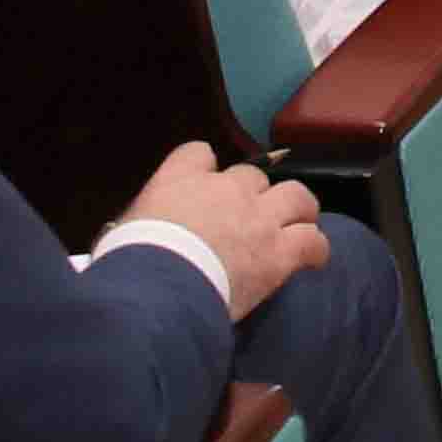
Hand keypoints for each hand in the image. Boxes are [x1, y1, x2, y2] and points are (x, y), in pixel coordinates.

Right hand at [119, 143, 332, 315]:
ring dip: (298, 210)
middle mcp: (226, 189)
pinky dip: (315, 248)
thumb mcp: (125, 227)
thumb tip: (146, 236)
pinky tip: (313, 257)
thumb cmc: (132, 260)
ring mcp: (258, 218)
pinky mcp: (279, 253)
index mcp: (182, 178)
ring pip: (296, 197)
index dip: (204, 169)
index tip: (204, 186)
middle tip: (248, 219)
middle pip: (252, 176)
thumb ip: (146, 221)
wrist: (158, 287)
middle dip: (252, 195)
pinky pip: (312, 241)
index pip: (198, 153)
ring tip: (298, 224)